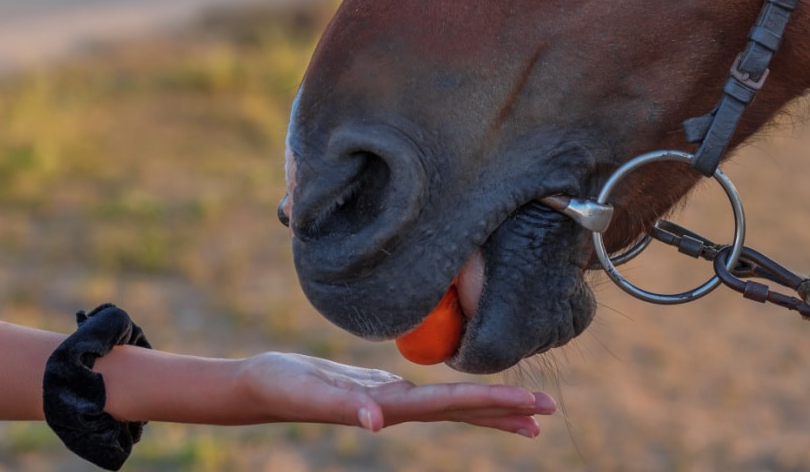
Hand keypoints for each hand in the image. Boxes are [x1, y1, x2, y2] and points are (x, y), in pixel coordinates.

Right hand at [242, 353, 554, 436]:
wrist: (260, 387)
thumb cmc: (283, 386)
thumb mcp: (312, 394)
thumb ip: (344, 407)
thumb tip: (378, 422)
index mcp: (392, 406)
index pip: (454, 404)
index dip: (494, 402)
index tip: (532, 405)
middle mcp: (399, 407)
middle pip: (463, 410)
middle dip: (506, 411)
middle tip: (549, 412)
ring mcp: (391, 401)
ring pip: (451, 406)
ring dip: (489, 409)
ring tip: (527, 415)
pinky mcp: (381, 390)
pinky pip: (432, 395)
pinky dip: (458, 396)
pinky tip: (468, 399)